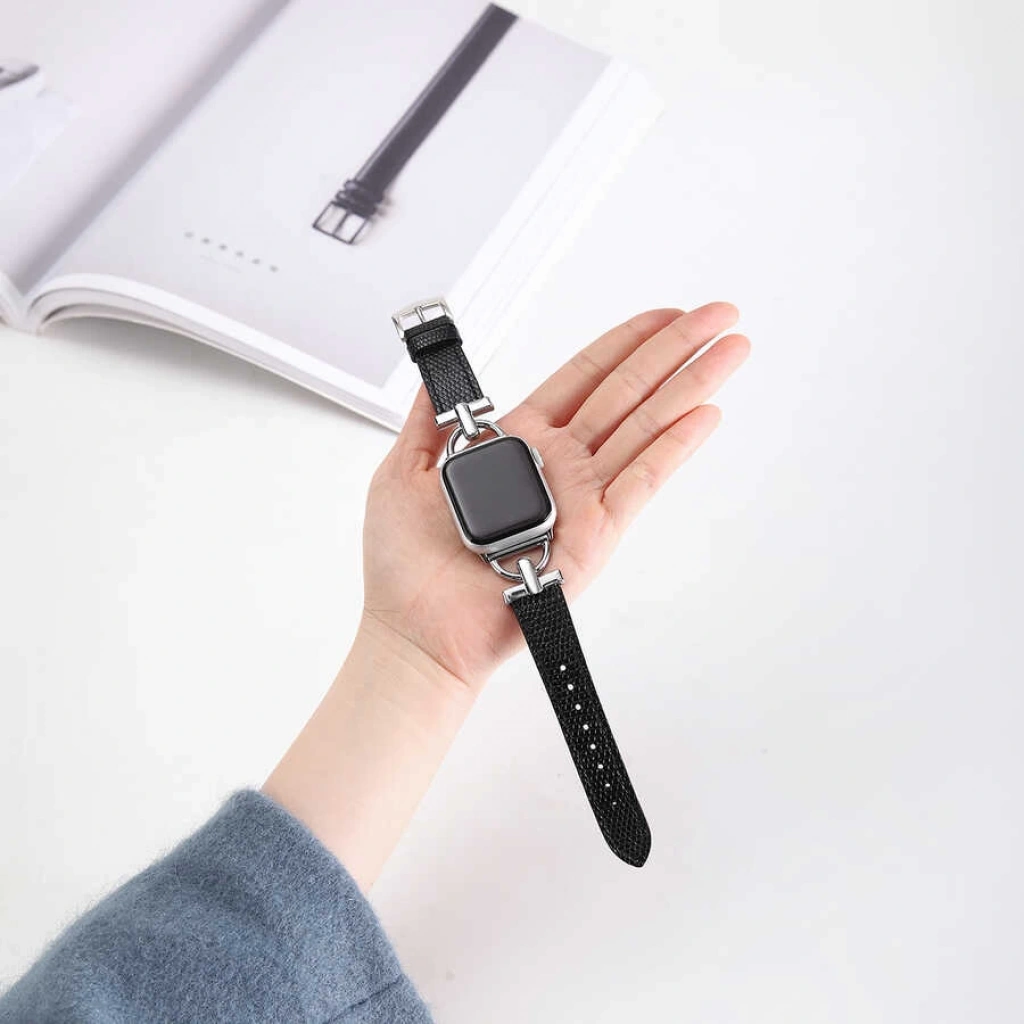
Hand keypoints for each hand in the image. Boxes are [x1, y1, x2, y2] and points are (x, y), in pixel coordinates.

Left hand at [362, 304, 748, 691]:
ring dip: (689, 385)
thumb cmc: (405, 565)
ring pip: (645, 427)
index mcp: (515, 442)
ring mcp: (581, 498)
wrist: (418, 632)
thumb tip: (435, 375)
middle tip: (718, 314)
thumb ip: (428, 420)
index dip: (624, 342)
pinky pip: (641, 481)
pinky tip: (704, 415)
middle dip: (674, 349)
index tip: (663, 315)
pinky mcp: (594, 535)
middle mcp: (557, 465)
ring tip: (730, 349)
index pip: (582, 377)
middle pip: (627, 391)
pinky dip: (675, 447)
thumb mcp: (404, 472)